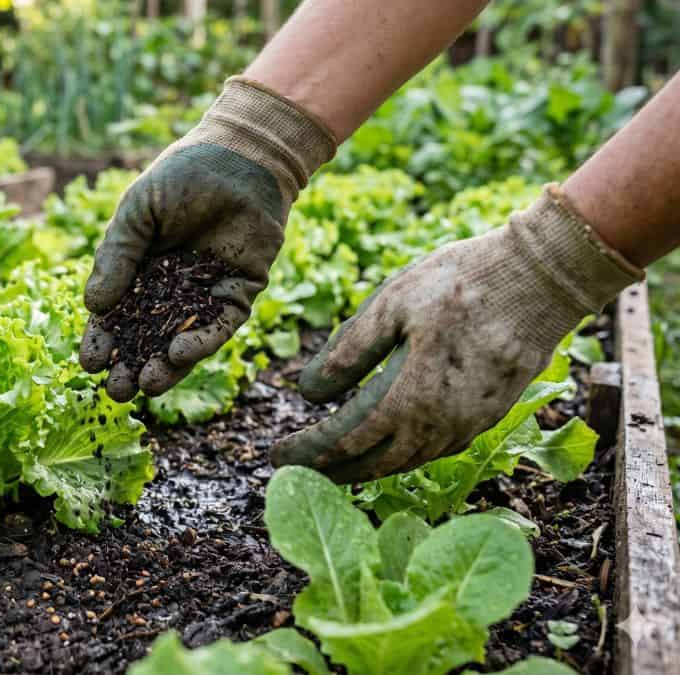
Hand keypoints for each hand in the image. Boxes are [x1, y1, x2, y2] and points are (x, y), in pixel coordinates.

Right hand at [80, 77, 335, 401]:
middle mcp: (170, 290)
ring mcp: (204, 296)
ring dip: (164, 368)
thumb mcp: (137, 214)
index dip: (103, 341)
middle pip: (147, 339)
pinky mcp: (238, 295)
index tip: (89, 363)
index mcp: (139, 272)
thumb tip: (94, 306)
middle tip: (116, 391)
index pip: (116, 316)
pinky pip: (219, 328)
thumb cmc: (181, 178)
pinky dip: (199, 344)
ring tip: (145, 387)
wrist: (240, 159)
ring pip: (181, 342)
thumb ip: (116, 257)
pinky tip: (178, 356)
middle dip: (131, 366)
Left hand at [272, 185, 641, 482]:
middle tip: (297, 472)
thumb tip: (308, 392)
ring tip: (333, 466)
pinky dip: (403, 455)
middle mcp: (443, 422)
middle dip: (332, 471)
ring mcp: (472, 423)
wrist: (543, 278)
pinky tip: (386, 447)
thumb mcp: (393, 303)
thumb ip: (349, 350)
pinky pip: (437, 449)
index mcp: (412, 395)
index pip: (348, 439)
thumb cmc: (462, 281)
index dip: (310, 452)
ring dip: (367, 468)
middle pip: (377, 463)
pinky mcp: (490, 416)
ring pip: (409, 461)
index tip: (277, 455)